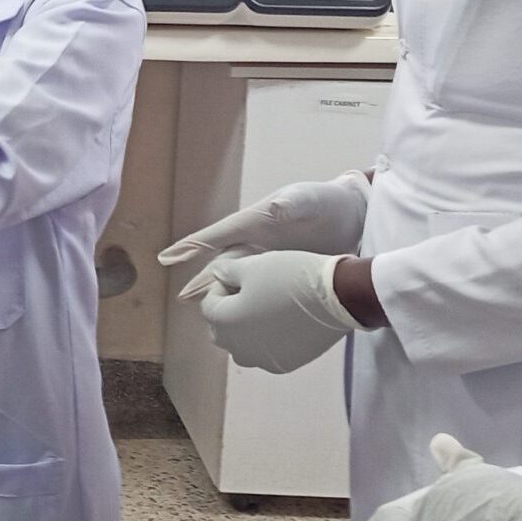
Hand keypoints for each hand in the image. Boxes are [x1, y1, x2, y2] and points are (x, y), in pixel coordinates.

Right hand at [162, 172, 371, 299]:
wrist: (354, 215)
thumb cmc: (326, 202)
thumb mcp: (308, 200)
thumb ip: (293, 203)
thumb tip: (278, 207)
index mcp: (255, 222)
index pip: (218, 236)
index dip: (191, 247)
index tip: (167, 259)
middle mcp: (256, 242)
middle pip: (222, 264)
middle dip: (203, 282)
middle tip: (182, 299)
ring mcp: (270, 259)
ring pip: (239, 281)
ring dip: (223, 295)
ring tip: (205, 314)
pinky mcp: (286, 274)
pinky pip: (261, 291)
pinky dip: (249, 303)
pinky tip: (245, 320)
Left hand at [196, 250, 360, 372]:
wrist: (338, 297)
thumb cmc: (292, 276)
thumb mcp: (255, 265)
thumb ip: (228, 272)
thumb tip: (216, 275)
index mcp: (226, 323)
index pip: (209, 306)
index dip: (221, 287)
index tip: (240, 275)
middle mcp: (240, 348)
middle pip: (221, 330)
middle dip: (228, 311)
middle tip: (249, 291)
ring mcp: (263, 360)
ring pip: (242, 347)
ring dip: (245, 330)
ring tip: (264, 308)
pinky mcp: (286, 364)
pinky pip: (265, 354)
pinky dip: (267, 341)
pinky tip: (283, 323)